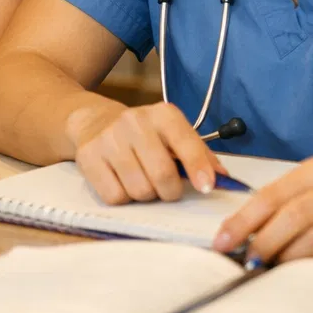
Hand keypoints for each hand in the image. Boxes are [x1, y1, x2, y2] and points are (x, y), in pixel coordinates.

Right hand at [68, 100, 226, 203]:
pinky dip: (122, 197)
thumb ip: (200, 155)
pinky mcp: (88, 157)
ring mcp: (108, 138)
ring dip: (145, 195)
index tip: (206, 187)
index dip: (198, 167)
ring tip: (141, 180)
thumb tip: (224, 179)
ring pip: (139, 190)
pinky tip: (121, 181)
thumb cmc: (144, 136)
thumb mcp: (173, 135)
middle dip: (170, 191)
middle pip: (163, 175)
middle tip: (166, 188)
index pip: (185, 142)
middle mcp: (135, 122)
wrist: (94, 121)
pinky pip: (114, 196)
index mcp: (163, 115)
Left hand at [213, 153, 312, 263]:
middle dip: (263, 240)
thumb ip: (287, 200)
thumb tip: (246, 231)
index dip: (245, 219)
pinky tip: (300, 272)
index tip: (224, 239)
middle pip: (292, 215)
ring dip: (287, 256)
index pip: (272, 194)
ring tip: (269, 267)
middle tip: (246, 259)